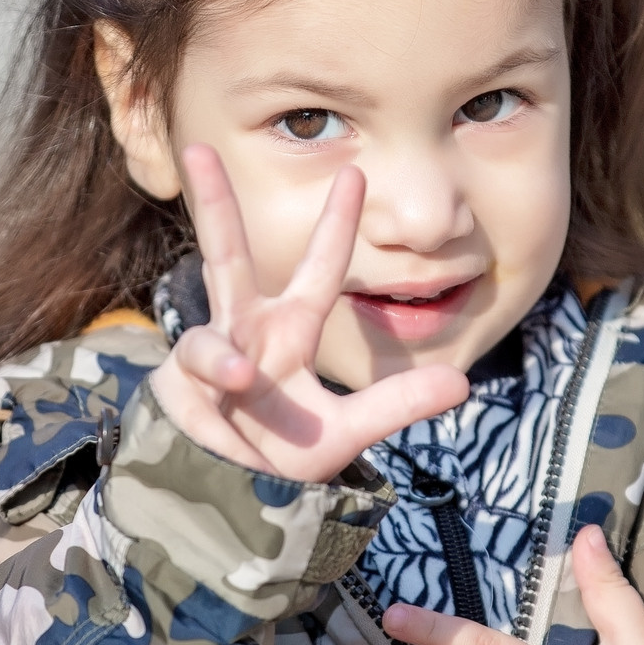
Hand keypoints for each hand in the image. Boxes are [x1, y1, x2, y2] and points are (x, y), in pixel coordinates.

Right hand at [150, 143, 468, 482]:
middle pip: (228, 253)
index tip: (354, 171)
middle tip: (200, 147)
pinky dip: (218, 379)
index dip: (336, 222)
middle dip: (215, 203)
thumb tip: (461, 381)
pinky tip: (235, 391)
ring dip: (218, 347)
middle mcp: (246, 329)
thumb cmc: (281, 454)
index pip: (318, 267)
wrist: (230, 497)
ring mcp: (211, 352)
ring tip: (243, 378)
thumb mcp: (345, 432)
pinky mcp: (181, 382)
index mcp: (289, 330)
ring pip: (197, 329)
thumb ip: (396, 405)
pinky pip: (198, 370)